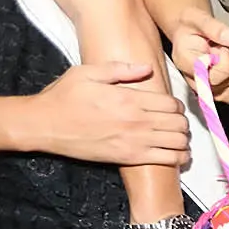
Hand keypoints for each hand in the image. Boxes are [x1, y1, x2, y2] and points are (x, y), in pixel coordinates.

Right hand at [23, 63, 189, 166]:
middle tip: (176, 122)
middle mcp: (137, 120)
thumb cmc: (63, 97)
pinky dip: (179, 158)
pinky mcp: (131, 158)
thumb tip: (147, 67)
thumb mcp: (87, 73)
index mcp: (129, 98)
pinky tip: (176, 154)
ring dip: (183, 139)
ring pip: (179, 141)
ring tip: (177, 137)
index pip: (172, 103)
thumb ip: (120, 69)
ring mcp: (135, 141)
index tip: (171, 107)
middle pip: (180, 122)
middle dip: (182, 121)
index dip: (177, 105)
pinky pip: (169, 160)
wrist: (44, 126)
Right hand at [170, 9, 228, 103]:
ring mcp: (220, 95)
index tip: (217, 47)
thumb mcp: (196, 19)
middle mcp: (204, 87)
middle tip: (220, 49)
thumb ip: (212, 27)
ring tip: (225, 55)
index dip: (226, 56)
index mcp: (189, 67)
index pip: (220, 72)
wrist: (190, 40)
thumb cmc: (190, 30)